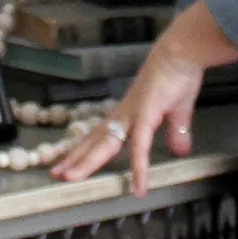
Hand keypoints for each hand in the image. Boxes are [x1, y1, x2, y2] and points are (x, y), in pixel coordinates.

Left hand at [51, 0, 237, 198]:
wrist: (182, 51)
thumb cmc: (179, 74)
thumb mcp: (179, 110)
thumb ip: (177, 132)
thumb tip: (181, 151)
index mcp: (129, 112)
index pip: (101, 134)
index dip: (85, 148)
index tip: (70, 160)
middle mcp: (125, 114)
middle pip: (96, 141)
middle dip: (76, 158)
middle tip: (55, 173)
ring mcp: (133, 114)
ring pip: (106, 144)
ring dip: (87, 161)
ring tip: (69, 177)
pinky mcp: (147, 116)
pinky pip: (140, 147)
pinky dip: (139, 168)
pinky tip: (139, 187)